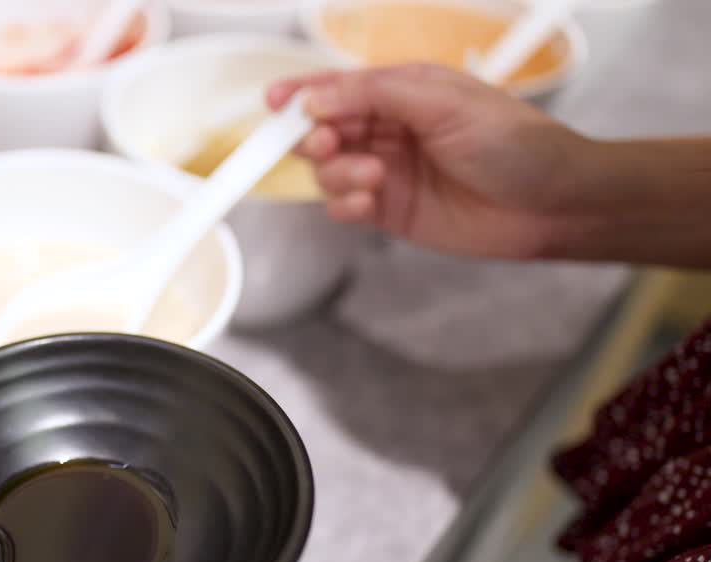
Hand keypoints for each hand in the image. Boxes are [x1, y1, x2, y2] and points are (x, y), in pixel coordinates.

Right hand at [268, 64, 593, 260]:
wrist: (553, 204)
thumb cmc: (517, 144)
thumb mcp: (443, 102)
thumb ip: (374, 94)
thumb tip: (316, 97)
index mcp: (402, 91)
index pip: (338, 86)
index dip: (301, 93)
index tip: (274, 102)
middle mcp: (389, 129)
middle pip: (322, 128)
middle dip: (314, 136)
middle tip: (326, 143)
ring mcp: (387, 171)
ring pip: (327, 170)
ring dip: (336, 173)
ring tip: (371, 177)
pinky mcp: (389, 211)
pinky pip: (343, 206)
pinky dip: (344, 204)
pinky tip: (368, 201)